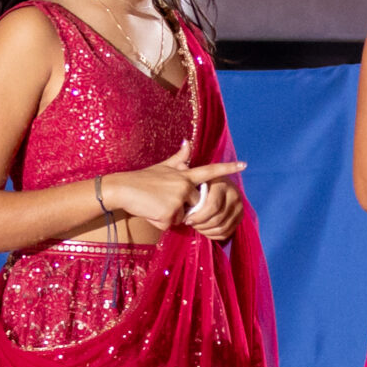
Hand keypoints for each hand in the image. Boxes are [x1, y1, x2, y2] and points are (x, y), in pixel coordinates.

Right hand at [104, 146, 247, 228]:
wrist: (122, 188)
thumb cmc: (143, 179)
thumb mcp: (163, 166)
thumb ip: (180, 158)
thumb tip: (188, 142)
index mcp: (185, 175)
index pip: (211, 171)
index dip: (227, 169)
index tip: (244, 165)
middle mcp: (185, 186)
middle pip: (196, 204)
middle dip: (183, 207)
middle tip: (162, 198)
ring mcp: (178, 200)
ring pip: (184, 217)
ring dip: (172, 215)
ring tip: (156, 203)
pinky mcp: (170, 214)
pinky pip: (172, 224)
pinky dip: (162, 221)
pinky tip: (151, 210)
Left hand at [182, 175, 245, 241]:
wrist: (218, 182)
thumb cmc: (201, 182)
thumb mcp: (195, 180)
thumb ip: (189, 187)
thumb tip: (182, 201)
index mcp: (222, 184)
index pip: (213, 207)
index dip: (199, 217)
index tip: (187, 220)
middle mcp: (234, 195)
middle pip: (218, 219)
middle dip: (201, 225)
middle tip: (191, 224)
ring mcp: (239, 207)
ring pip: (222, 228)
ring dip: (206, 231)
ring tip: (197, 227)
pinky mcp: (240, 217)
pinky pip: (227, 233)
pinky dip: (214, 235)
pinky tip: (205, 230)